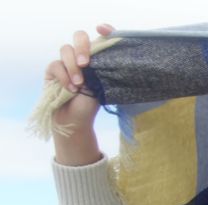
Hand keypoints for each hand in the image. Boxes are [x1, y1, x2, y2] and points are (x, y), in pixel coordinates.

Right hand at [45, 25, 113, 164]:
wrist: (75, 120)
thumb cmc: (91, 104)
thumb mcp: (101, 87)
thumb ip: (101, 72)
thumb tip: (104, 60)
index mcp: (97, 58)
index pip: (100, 38)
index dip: (104, 30)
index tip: (103, 29)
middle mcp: (81, 56)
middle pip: (79, 36)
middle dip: (82, 46)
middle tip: (86, 63)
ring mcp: (65, 61)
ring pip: (66, 50)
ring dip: (72, 67)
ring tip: (79, 85)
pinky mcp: (52, 70)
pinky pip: (55, 65)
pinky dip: (63, 76)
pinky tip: (70, 89)